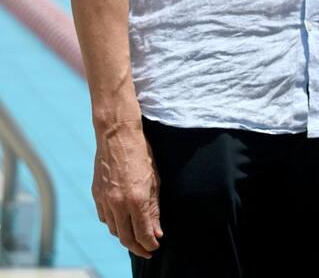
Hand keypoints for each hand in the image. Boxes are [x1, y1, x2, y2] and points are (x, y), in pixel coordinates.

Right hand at [92, 119, 162, 257]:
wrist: (117, 134)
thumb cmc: (141, 153)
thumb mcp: (154, 180)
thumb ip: (154, 209)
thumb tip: (156, 232)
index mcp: (136, 200)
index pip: (143, 234)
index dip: (150, 245)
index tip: (155, 247)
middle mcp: (118, 204)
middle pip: (126, 238)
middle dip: (138, 248)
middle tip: (147, 250)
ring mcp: (105, 200)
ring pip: (113, 229)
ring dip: (125, 236)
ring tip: (135, 235)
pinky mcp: (96, 194)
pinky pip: (104, 217)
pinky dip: (113, 223)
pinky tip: (121, 220)